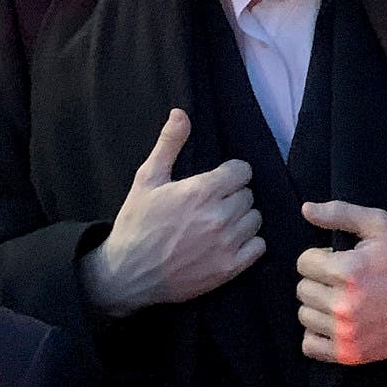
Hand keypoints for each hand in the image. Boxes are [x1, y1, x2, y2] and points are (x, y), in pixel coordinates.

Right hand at [77, 110, 262, 317]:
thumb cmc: (136, 224)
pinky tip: (229, 242)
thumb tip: (180, 113)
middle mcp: (218, 216)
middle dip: (233, 196)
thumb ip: (169, 144)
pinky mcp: (229, 268)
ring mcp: (226, 244)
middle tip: (213, 204)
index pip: (242, 170)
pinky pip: (259, 247)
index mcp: (201, 191)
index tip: (218, 181)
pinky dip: (249, 243)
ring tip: (220, 223)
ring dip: (241, 219)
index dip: (230, 174)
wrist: (127, 274)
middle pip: (248, 194)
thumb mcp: (147, 179)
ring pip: (255, 219)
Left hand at [296, 201, 386, 363]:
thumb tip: (306, 209)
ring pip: (304, 315)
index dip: (320, 258)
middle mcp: (343, 304)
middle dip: (319, 281)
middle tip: (342, 281)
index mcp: (347, 270)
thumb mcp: (379, 225)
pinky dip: (318, 334)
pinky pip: (309, 345)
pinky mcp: (349, 353)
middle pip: (302, 289)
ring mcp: (346, 332)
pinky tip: (335, 322)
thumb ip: (340, 213)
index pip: (303, 263)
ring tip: (341, 300)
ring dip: (318, 306)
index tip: (337, 260)